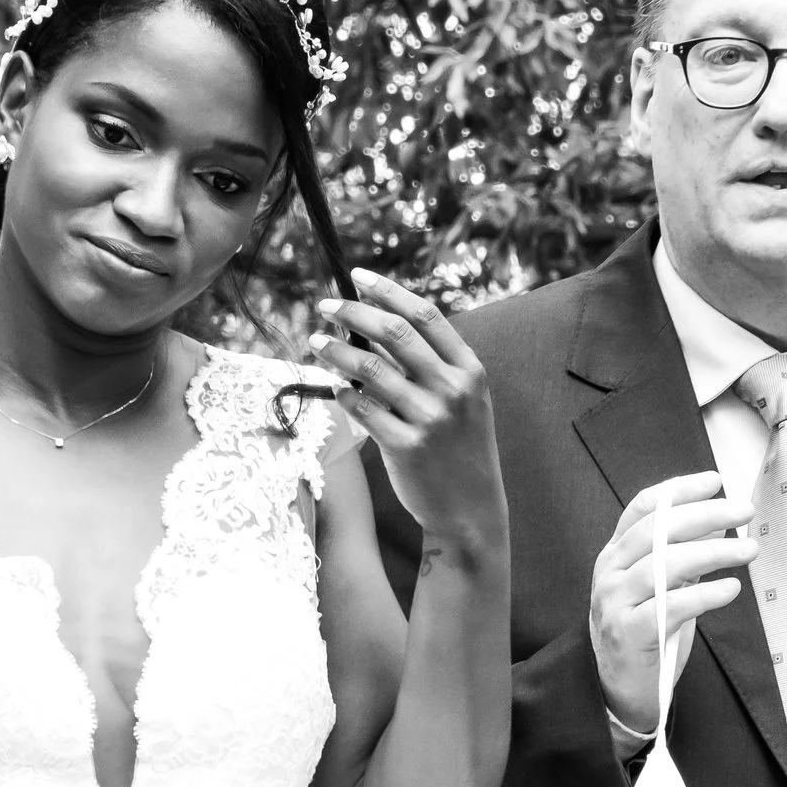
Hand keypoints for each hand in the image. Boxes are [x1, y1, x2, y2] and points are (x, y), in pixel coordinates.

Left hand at [308, 268, 506, 559]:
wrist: (471, 510)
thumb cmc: (460, 448)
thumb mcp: (465, 400)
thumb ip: (434, 365)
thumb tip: (377, 325)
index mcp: (470, 370)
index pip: (425, 314)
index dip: (388, 290)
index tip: (358, 276)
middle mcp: (452, 389)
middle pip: (395, 333)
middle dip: (353, 311)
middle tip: (325, 305)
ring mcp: (430, 419)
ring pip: (371, 369)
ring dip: (336, 350)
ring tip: (315, 341)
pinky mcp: (406, 448)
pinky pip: (363, 410)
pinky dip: (343, 394)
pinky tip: (333, 387)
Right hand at [591, 473, 756, 734]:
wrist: (618, 692)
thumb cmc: (646, 635)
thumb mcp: (661, 587)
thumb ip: (682, 554)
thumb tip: (720, 519)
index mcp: (614, 555)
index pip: (642, 508)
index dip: (679, 490)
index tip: (715, 481)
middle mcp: (609, 573)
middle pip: (657, 529)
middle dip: (705, 514)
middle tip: (744, 511)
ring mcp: (614, 603)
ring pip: (664, 564)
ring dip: (712, 552)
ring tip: (748, 551)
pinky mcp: (628, 634)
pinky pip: (670, 607)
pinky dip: (704, 595)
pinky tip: (730, 589)